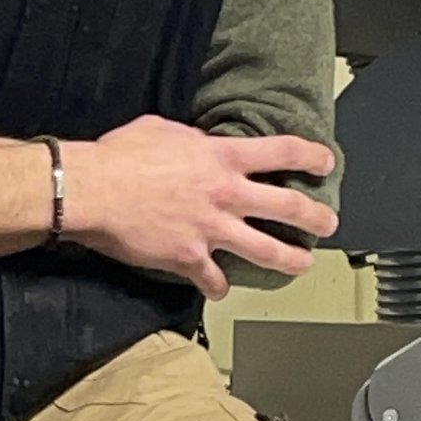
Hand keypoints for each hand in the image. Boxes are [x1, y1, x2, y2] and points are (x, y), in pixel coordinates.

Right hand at [59, 117, 337, 298]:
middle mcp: (226, 193)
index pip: (282, 151)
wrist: (91, 190)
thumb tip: (200, 145)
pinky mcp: (188, 257)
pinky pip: (213, 278)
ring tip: (303, 264)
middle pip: (288, 206)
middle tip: (328, 224)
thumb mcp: (166, 130)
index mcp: (222, 156)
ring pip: (265, 250)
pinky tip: (221, 289)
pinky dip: (219, 286)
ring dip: (290, 259)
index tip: (326, 163)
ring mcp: (211, 228)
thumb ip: (194, 141)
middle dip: (315, 217)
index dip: (311, 156)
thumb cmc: (121, 154)